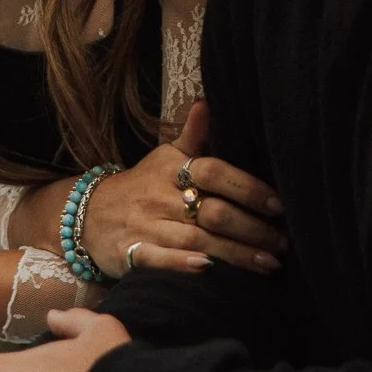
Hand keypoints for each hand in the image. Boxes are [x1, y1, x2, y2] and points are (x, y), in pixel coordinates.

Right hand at [82, 99, 286, 276]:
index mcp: (171, 170)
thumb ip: (192, 135)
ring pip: (195, 239)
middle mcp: (160, 197)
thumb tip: (207, 101)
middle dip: (252, 229)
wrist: (87, 214)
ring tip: (269, 264)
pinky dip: (182, 264)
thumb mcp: (163, 157)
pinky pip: (158, 259)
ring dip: (235, 254)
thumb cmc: (140, 185)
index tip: (278, 204)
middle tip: (284, 243)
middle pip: (212, 211)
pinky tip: (209, 270)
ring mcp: (145, 226)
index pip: (213, 171)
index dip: (247, 187)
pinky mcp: (130, 253)